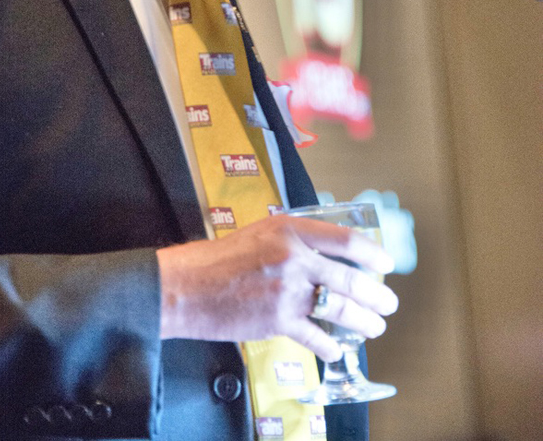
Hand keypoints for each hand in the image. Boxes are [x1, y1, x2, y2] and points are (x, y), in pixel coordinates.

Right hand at [156, 214, 397, 361]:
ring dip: (364, 320)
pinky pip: (316, 336)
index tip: (385, 263)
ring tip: (375, 326)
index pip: (344, 239)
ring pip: (340, 308)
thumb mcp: (262, 232)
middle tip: (388, 302)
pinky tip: (337, 348)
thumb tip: (326, 254)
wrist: (188, 285)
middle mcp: (293, 257)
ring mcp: (287, 291)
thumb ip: (294, 240)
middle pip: (350, 278)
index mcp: (290, 229)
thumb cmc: (221, 258)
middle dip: (376, 295)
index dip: (371, 253)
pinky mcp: (278, 321)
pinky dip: (331, 345)